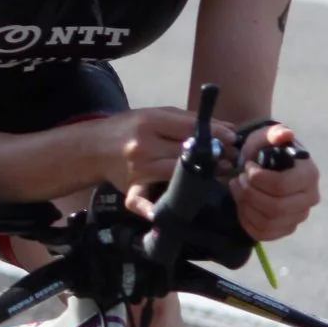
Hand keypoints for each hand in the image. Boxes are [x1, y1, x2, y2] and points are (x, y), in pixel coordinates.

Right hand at [104, 107, 237, 218]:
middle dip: (213, 155)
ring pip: (175, 175)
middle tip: (234, 157)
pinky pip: (141, 202)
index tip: (233, 138)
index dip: (214, 133)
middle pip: (186, 152)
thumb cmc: (129, 127)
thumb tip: (227, 128)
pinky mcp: (131, 188)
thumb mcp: (154, 115)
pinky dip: (152, 209)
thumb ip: (187, 120)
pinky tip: (170, 211)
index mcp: (149, 123)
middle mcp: (143, 147)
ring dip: (200, 175)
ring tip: (220, 172)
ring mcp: (137, 170)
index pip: (188, 128)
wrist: (93, 147)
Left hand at [230, 124, 319, 241]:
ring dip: (246, 206)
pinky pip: (263, 234)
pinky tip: (242, 204)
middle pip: (276, 208)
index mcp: (309, 175)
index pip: (282, 186)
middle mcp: (309, 199)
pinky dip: (246, 220)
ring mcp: (298, 217)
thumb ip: (275, 134)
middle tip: (238, 179)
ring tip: (237, 189)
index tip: (247, 167)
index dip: (258, 179)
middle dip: (250, 194)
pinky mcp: (284, 230)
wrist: (262, 165)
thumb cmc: (266, 150)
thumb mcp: (268, 136)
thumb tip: (285, 135)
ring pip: (268, 223)